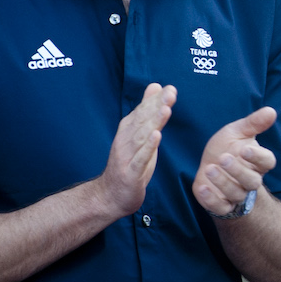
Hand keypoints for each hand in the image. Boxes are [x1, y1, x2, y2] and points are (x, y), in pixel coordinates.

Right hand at [95, 83, 176, 215]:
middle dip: (156, 106)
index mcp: (128, 130)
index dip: (155, 100)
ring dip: (153, 123)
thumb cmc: (129, 162)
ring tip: (165, 110)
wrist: (110, 195)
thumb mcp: (140, 133)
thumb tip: (156, 85)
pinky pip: (140, 159)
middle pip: (142, 121)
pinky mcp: (130, 173)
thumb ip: (147, 110)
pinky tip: (156, 136)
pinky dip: (148, 148)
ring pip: (141, 137)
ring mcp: (126, 157)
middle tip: (170, 93)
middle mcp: (125, 141)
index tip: (170, 88)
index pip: (142, 112)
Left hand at [193, 107, 277, 216]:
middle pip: (252, 181)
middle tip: (224, 158)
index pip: (266, 162)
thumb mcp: (238, 131)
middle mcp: (251, 180)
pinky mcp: (221, 205)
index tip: (245, 149)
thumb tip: (271, 110)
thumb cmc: (227, 147)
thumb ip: (254, 123)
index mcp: (258, 162)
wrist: (210, 166)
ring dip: (223, 182)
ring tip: (210, 168)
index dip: (257, 157)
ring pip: (236, 194)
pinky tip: (202, 187)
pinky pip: (221, 208)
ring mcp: (236, 194)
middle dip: (238, 171)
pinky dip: (212, 200)